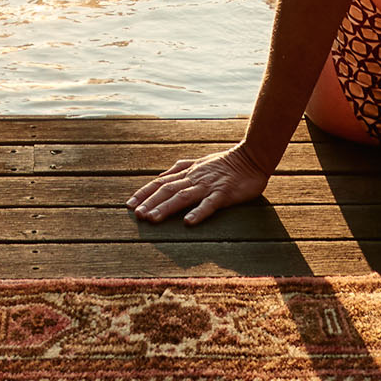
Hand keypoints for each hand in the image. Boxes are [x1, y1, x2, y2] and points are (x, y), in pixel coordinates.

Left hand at [127, 146, 271, 225]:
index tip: (129, 205)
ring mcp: (208, 186)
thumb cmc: (225, 163)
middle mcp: (194, 178)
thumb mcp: (199, 162)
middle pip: (167, 190)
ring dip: (166, 208)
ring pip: (183, 196)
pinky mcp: (224, 193)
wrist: (252, 158)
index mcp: (188, 172)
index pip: (160, 182)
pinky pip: (209, 203)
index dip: (144, 193)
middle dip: (150, 203)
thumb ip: (179, 169)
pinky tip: (188, 222)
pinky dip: (198, 212)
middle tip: (137, 216)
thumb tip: (159, 177)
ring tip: (152, 219)